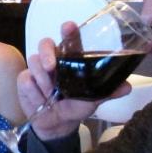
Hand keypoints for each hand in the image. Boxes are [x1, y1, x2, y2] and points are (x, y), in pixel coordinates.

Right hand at [19, 22, 130, 140]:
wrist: (57, 125)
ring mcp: (37, 69)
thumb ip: (108, 91)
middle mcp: (53, 60)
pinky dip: (34, 92)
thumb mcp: (93, 100)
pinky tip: (41, 101)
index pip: (69, 40)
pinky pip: (26, 80)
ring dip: (42, 80)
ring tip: (50, 95)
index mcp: (71, 59)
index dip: (68, 31)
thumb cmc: (75, 106)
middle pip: (45, 43)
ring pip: (33, 61)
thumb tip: (126, 86)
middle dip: (46, 53)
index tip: (69, 27)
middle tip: (51, 67)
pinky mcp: (25, 80)